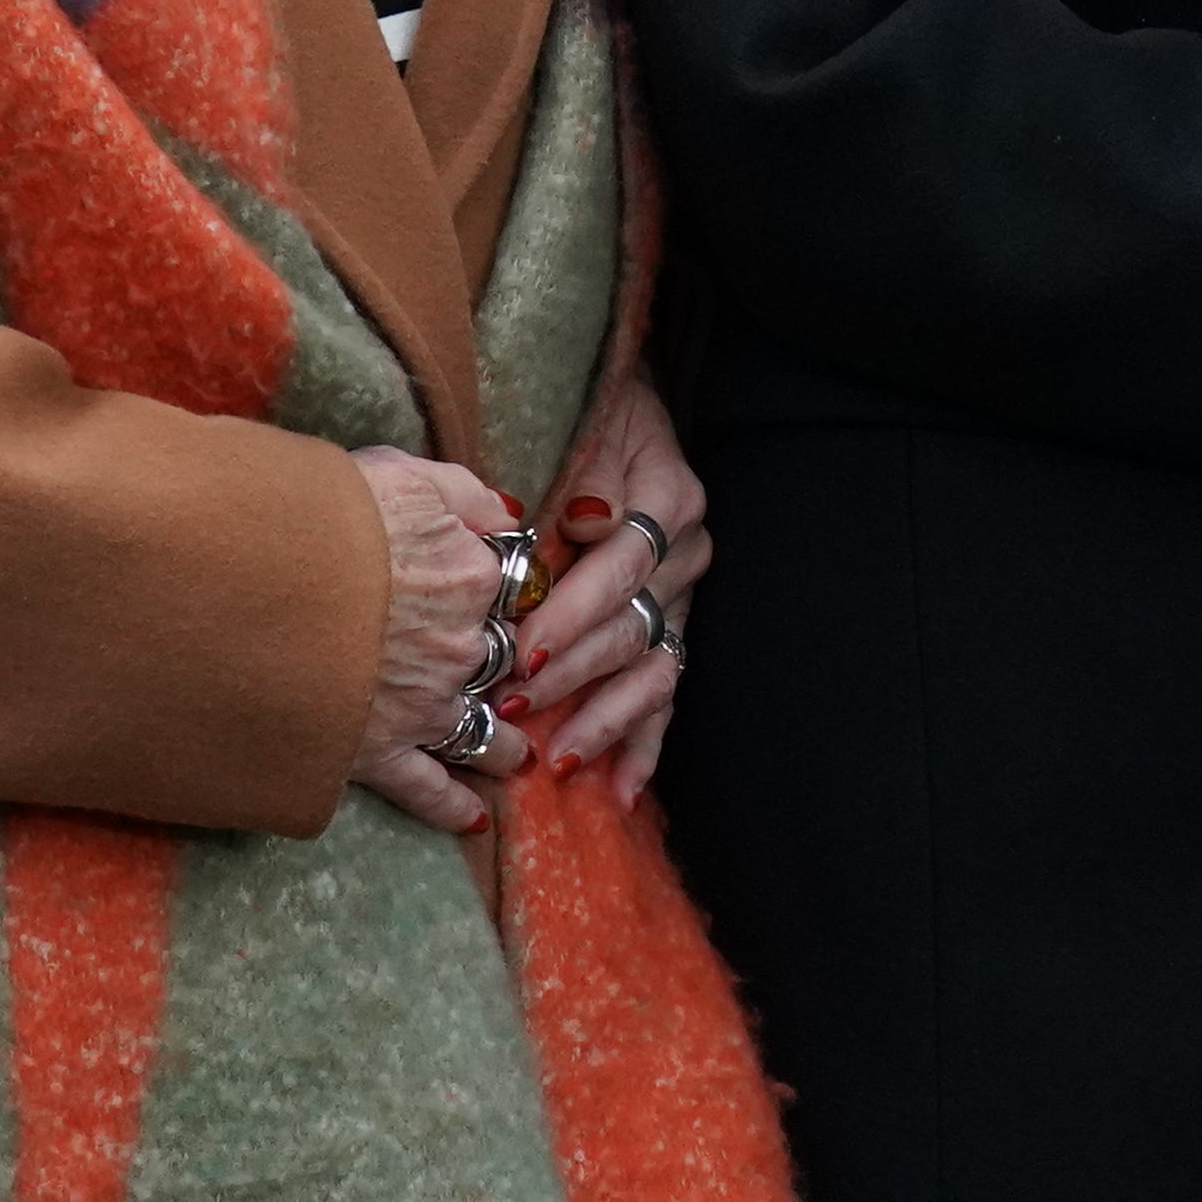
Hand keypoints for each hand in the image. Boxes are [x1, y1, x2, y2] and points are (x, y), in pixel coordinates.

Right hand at [349, 446, 527, 834]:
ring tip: (517, 756)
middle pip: (500, 659)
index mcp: (470, 575)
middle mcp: (458, 645)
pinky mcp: (375, 749)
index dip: (502, 592)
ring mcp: (419, 703)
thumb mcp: (400, 475)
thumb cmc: (316, 516)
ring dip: (503, 743)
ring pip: (480, 727)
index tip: (502, 601)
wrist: (243, 579)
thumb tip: (507, 518)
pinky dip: (450, 804)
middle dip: (511, 671)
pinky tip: (471, 815)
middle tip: (521, 684)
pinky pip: (425, 786)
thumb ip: (464, 495)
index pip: (511, 587)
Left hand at [513, 368, 707, 802]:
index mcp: (668, 500)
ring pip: (651, 668)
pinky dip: (646, 744)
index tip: (524, 646)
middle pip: (632, 625)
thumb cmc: (593, 418)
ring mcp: (682, 597)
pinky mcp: (672, 628)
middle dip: (572, 672)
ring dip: (606, 718)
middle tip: (517, 705)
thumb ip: (585, 473)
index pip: (620, 565)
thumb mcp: (591, 423)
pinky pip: (666, 692)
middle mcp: (684, 554)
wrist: (625, 411)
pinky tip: (623, 790)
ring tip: (562, 759)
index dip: (572, 610)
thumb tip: (584, 520)